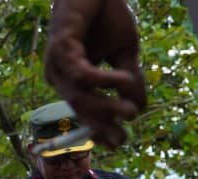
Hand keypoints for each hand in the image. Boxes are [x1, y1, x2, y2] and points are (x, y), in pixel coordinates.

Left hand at [44, 0, 145, 149]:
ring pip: (79, 96)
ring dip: (105, 107)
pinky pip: (81, 73)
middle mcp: (59, 76)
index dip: (99, 128)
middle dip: (101, 125)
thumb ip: (129, 79)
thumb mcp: (124, 53)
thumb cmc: (106, 17)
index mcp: (71, 80)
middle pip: (80, 108)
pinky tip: (124, 78)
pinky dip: (103, 80)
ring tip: (130, 112)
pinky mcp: (60, 48)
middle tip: (123, 139)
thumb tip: (140, 108)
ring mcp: (56, 64)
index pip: (84, 110)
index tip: (118, 143)